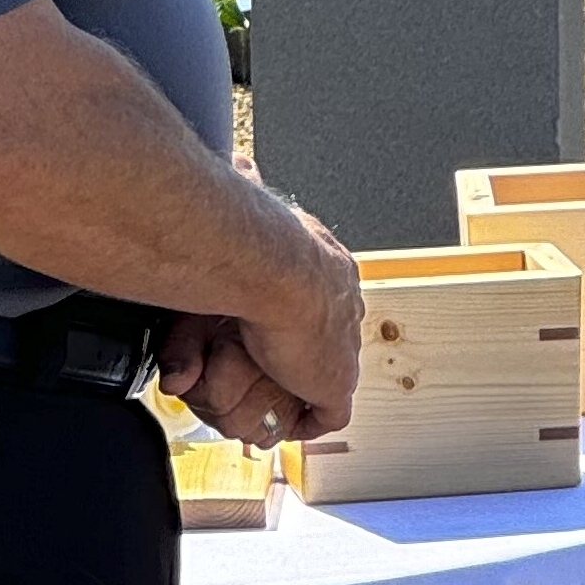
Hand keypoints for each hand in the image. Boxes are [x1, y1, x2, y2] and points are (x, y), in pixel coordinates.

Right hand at [159, 210, 361, 442]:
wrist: (273, 265)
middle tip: (260, 363)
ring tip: (259, 390)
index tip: (270, 321)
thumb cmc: (248, 238)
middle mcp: (340, 302)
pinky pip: (326, 414)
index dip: (291, 314)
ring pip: (319, 375)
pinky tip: (283, 419)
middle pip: (322, 335)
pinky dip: (303, 420)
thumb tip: (242, 164)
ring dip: (289, 384)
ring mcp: (342, 344)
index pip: (317, 294)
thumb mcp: (248, 208)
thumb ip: (245, 191)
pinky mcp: (337, 383)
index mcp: (324, 260)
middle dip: (296, 353)